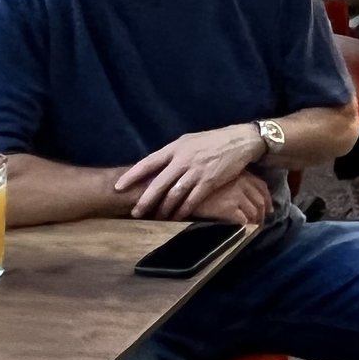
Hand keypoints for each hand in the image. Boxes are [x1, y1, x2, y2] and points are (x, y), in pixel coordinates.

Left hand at [117, 124, 265, 218]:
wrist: (240, 141)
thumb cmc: (213, 141)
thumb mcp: (189, 141)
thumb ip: (173, 154)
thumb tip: (156, 166)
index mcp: (175, 148)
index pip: (148, 162)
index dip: (132, 175)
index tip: (118, 187)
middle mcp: (183, 159)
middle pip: (158, 183)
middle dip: (145, 200)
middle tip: (135, 212)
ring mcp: (196, 171)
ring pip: (174, 194)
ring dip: (164, 209)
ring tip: (156, 219)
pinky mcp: (209, 182)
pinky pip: (192, 200)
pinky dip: (183, 210)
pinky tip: (177, 218)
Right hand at [180, 171, 271, 226]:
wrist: (178, 186)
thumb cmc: (194, 179)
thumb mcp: (214, 173)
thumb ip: (226, 178)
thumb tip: (236, 191)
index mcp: (239, 173)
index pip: (261, 186)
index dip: (267, 198)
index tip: (268, 209)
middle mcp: (241, 182)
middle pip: (260, 201)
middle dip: (263, 214)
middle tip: (261, 223)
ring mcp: (235, 195)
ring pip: (254, 212)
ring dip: (255, 222)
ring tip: (253, 229)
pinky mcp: (228, 208)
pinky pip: (244, 220)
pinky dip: (246, 227)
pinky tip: (243, 230)